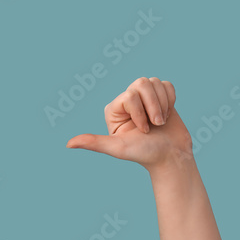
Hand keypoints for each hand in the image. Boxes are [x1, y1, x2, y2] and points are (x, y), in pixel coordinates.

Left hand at [65, 77, 192, 173]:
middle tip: (156, 124)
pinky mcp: (161, 97)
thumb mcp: (117, 148)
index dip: (140, 112)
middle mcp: (127, 102)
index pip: (130, 95)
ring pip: (154, 82)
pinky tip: (167, 114)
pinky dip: (171, 99)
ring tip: (160, 121)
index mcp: (114, 111)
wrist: (171, 156)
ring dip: (163, 104)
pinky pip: (167, 84)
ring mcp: (144, 98)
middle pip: (142, 83)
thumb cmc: (144, 154)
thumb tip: (68, 144)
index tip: (143, 131)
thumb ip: (94, 143)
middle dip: (153, 105)